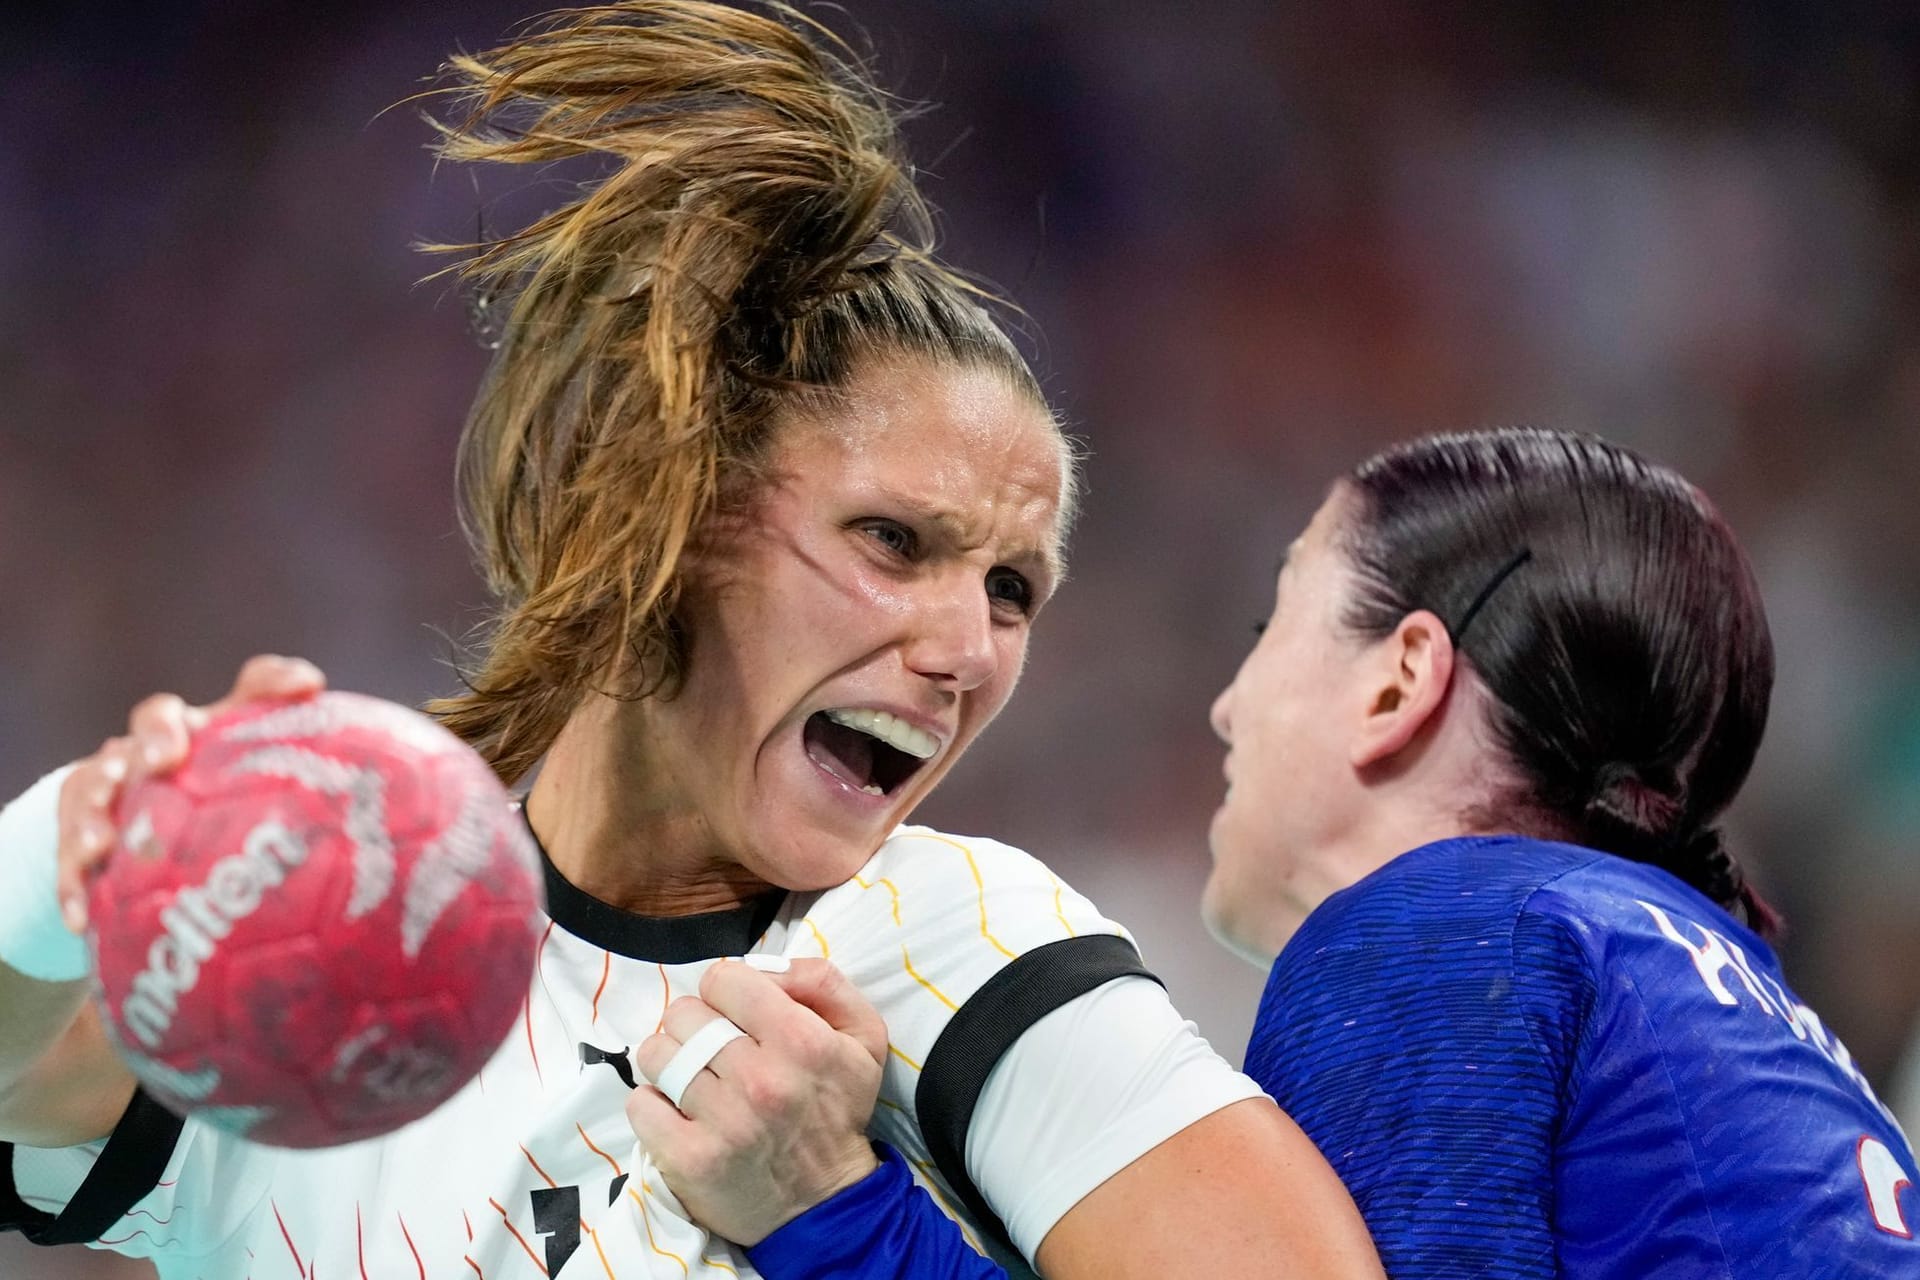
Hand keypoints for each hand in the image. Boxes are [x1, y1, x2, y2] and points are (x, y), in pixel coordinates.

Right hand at [54, 654, 326, 933]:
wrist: (147, 845)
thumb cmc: (232, 830)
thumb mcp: (275, 824)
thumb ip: (329, 827)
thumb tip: (413, 859)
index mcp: (222, 731)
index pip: (253, 689)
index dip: (277, 681)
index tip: (310, 686)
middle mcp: (168, 744)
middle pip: (158, 718)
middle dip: (160, 734)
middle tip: (167, 760)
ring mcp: (115, 780)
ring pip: (95, 779)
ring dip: (96, 809)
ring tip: (101, 845)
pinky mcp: (75, 826)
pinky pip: (67, 853)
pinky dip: (72, 883)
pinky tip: (79, 920)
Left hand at [629, 957, 887, 1244]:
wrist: (825, 1202)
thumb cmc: (837, 1110)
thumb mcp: (862, 1036)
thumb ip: (823, 982)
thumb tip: (766, 966)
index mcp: (801, 1040)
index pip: (724, 979)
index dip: (725, 990)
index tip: (734, 1014)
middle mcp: (761, 1078)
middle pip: (684, 1013)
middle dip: (694, 1024)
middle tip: (713, 1049)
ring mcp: (723, 1121)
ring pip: (656, 1054)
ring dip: (668, 1062)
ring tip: (691, 1078)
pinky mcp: (691, 1160)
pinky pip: (640, 1105)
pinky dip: (651, 1104)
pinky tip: (677, 1111)